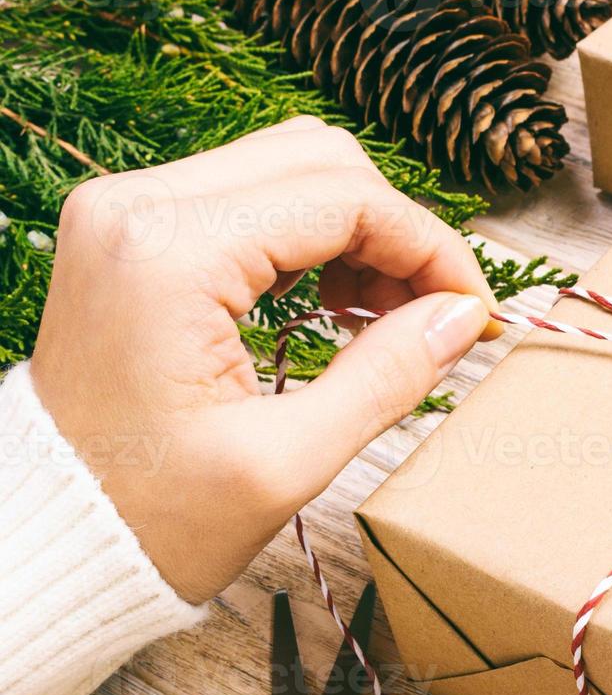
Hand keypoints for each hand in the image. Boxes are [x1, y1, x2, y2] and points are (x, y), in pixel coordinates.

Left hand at [29, 117, 500, 603]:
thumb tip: (463, 316)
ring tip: (387, 318)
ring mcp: (131, 210)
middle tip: (438, 317)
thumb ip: (388, 376)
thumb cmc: (150, 516)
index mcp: (168, 253)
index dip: (430, 248)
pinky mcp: (137, 231)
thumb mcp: (286, 462)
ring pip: (292, 168)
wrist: (53, 533)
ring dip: (361, 232)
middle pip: (322, 161)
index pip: (343, 198)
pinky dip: (316, 240)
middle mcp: (139, 205)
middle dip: (399, 235)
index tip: (474, 313)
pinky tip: (338, 303)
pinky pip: (254, 197)